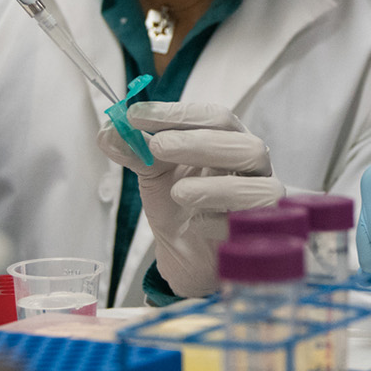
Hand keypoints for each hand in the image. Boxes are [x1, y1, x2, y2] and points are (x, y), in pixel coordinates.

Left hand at [96, 101, 283, 297]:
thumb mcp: (152, 175)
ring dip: (217, 188)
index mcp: (229, 142)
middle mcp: (253, 169)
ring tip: (178, 192)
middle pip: (247, 146)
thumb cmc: (178, 207)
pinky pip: (252, 229)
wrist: (186, 257)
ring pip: (263, 188)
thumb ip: (135, 152)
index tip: (137, 116)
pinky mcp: (259, 238)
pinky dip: (222, 224)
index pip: (216, 118)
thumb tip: (107, 131)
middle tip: (157, 146)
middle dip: (201, 144)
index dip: (179, 114)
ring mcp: (262, 204)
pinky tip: (195, 225)